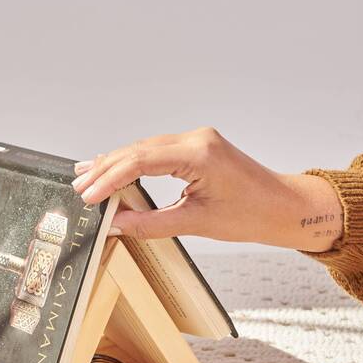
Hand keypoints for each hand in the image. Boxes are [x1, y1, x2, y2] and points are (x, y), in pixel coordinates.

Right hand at [72, 128, 343, 251]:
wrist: (282, 207)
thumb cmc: (252, 215)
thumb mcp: (197, 224)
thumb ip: (151, 223)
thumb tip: (116, 223)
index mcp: (199, 153)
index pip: (140, 160)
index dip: (109, 178)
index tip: (89, 196)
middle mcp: (196, 139)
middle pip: (137, 149)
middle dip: (105, 169)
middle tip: (79, 186)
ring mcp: (196, 140)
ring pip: (144, 148)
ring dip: (115, 164)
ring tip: (87, 176)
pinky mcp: (196, 148)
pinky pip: (156, 151)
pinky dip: (133, 163)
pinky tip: (114, 167)